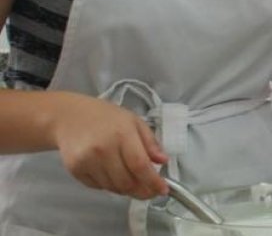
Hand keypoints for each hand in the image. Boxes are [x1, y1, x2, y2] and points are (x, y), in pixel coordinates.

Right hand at [51, 93, 167, 199]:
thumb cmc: (106, 117)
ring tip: (132, 180)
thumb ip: (150, 142)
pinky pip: (98, 187)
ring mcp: (87, 161)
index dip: (153, 182)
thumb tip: (163, 161)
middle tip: (150, 191)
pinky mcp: (75, 170)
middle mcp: (103, 149)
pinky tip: (113, 175)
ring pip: (113, 188)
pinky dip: (110, 186)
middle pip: (126, 182)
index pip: (140, 165)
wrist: (70, 117)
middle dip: (142, 191)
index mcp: (122, 134)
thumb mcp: (134, 122)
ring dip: (126, 189)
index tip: (163, 190)